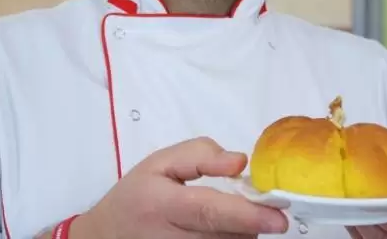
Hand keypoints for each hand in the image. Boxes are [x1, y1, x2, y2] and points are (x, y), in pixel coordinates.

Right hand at [77, 137, 288, 238]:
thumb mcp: (160, 163)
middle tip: (262, 207)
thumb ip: (200, 155)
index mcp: (163, 204)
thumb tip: (240, 162)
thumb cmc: (137, 196)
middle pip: (227, 235)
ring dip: (242, 232)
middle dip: (252, 221)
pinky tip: (221, 231)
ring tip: (227, 217)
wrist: (108, 238)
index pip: (209, 211)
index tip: (278, 217)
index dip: (246, 215)